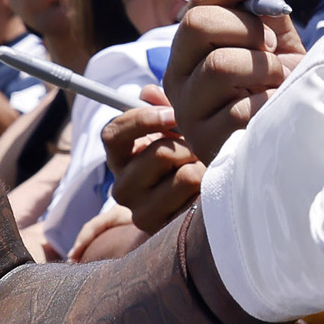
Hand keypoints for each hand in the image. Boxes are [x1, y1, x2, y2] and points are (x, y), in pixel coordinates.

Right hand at [100, 91, 203, 234]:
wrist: (188, 211)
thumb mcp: (169, 131)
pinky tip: (207, 190)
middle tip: (200, 147)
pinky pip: (201, 199)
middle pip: (160, 153)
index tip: (174, 115)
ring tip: (205, 169)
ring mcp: (142, 213)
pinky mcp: (167, 231)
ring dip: (203, 167)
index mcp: (119, 159)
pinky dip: (210, 189)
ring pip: (186, 176)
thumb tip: (149, 92)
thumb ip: (161, 109)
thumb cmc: (180, 158)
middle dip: (189, 145)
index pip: (113, 133)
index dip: (144, 119)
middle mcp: (122, 188)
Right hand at [167, 0, 304, 164]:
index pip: (197, 3)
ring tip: (278, 82)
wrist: (290, 145)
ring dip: (264, 67)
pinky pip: (241, 107)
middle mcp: (178, 79)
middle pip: (198, 24)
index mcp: (190, 51)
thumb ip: (264, 8)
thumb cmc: (278, 91)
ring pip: (220, 64)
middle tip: (273, 48)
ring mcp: (188, 113)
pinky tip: (274, 111)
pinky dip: (269, 103)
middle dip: (247, 27)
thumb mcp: (275, 45)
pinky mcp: (207, 144)